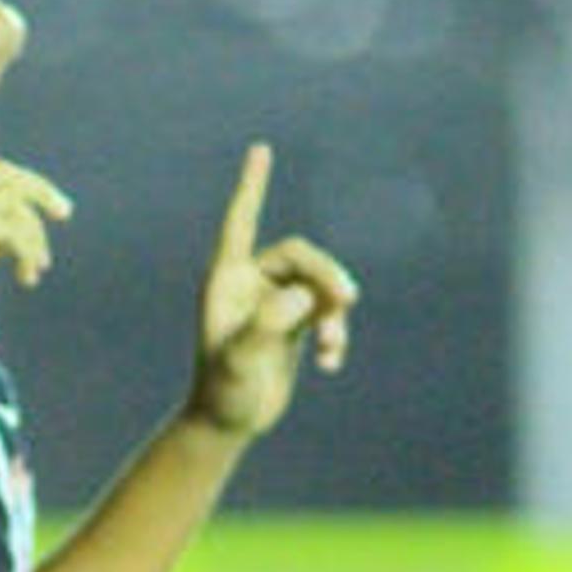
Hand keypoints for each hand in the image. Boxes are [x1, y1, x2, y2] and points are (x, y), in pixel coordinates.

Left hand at [184, 144, 359, 438]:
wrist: (229, 421)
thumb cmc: (224, 390)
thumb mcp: (241, 360)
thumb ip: (268, 325)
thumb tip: (304, 298)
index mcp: (227, 278)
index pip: (241, 222)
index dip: (252, 186)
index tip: (261, 149)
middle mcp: (251, 282)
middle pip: (302, 256)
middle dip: (327, 276)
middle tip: (348, 299)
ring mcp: (274, 300)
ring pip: (321, 286)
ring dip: (333, 316)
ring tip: (330, 351)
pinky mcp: (294, 321)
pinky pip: (327, 312)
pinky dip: (335, 334)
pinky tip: (331, 363)